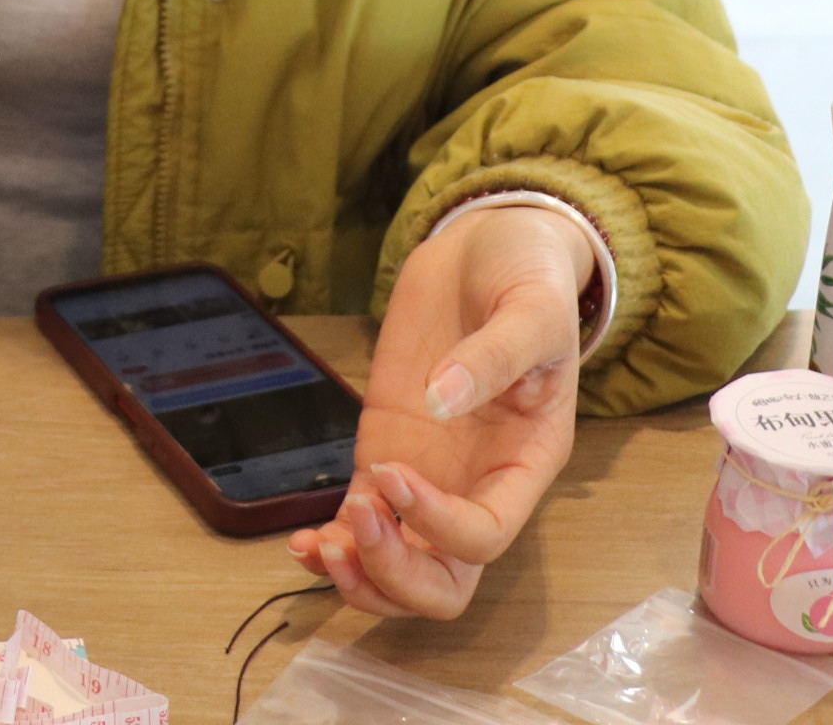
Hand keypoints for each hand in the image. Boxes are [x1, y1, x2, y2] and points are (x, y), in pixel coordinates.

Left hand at [286, 204, 592, 617]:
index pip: (487, 535)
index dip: (438, 523)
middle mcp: (476, 484)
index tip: (394, 471)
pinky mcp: (386, 453)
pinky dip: (331, 544)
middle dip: (396, 574)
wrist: (489, 250)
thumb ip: (494, 354)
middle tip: (352, 528)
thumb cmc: (526, 279)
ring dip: (358, 572)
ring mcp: (428, 475)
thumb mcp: (533, 307)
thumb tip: (444, 396)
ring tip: (317, 545)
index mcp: (525, 462)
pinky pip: (361, 523)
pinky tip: (299, 542)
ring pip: (400, 568)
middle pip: (445, 582)